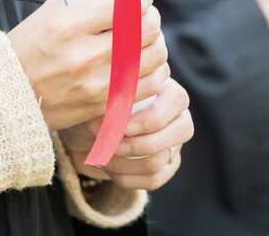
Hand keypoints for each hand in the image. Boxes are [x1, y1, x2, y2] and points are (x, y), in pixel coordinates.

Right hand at [7, 0, 170, 130]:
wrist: (2, 98)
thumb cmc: (28, 49)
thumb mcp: (50, 14)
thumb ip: (88, 1)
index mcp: (68, 25)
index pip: (128, 3)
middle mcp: (84, 55)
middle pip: (147, 29)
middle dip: (151, 18)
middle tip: (145, 17)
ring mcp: (95, 85)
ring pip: (155, 57)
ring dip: (155, 45)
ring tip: (144, 41)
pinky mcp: (103, 107)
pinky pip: (148, 86)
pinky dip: (153, 72)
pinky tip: (143, 65)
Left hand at [61, 78, 192, 189]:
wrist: (85, 136)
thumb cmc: (93, 112)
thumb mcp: (96, 104)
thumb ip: (108, 107)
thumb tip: (113, 121)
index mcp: (165, 88)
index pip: (177, 100)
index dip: (153, 117)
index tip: (124, 128)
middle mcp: (177, 114)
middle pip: (183, 130)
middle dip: (143, 144)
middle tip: (115, 146)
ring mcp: (174, 142)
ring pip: (162, 160)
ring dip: (126, 163)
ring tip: (104, 157)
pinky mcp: (166, 167)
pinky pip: (154, 179)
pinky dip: (126, 178)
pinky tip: (110, 169)